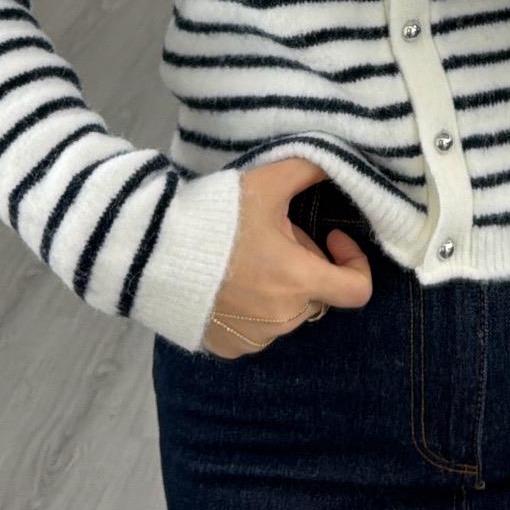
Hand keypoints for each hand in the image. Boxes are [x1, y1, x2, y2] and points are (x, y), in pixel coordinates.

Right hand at [202, 158, 372, 358]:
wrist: (153, 253)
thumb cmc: (217, 218)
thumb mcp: (267, 184)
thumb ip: (310, 170)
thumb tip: (340, 162)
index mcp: (300, 281)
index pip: (357, 291)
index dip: (354, 263)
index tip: (332, 239)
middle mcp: (284, 318)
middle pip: (317, 292)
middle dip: (306, 264)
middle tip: (274, 235)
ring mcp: (256, 338)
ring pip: (287, 311)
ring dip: (280, 287)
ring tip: (246, 257)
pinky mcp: (229, 347)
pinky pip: (257, 329)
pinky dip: (252, 309)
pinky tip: (228, 284)